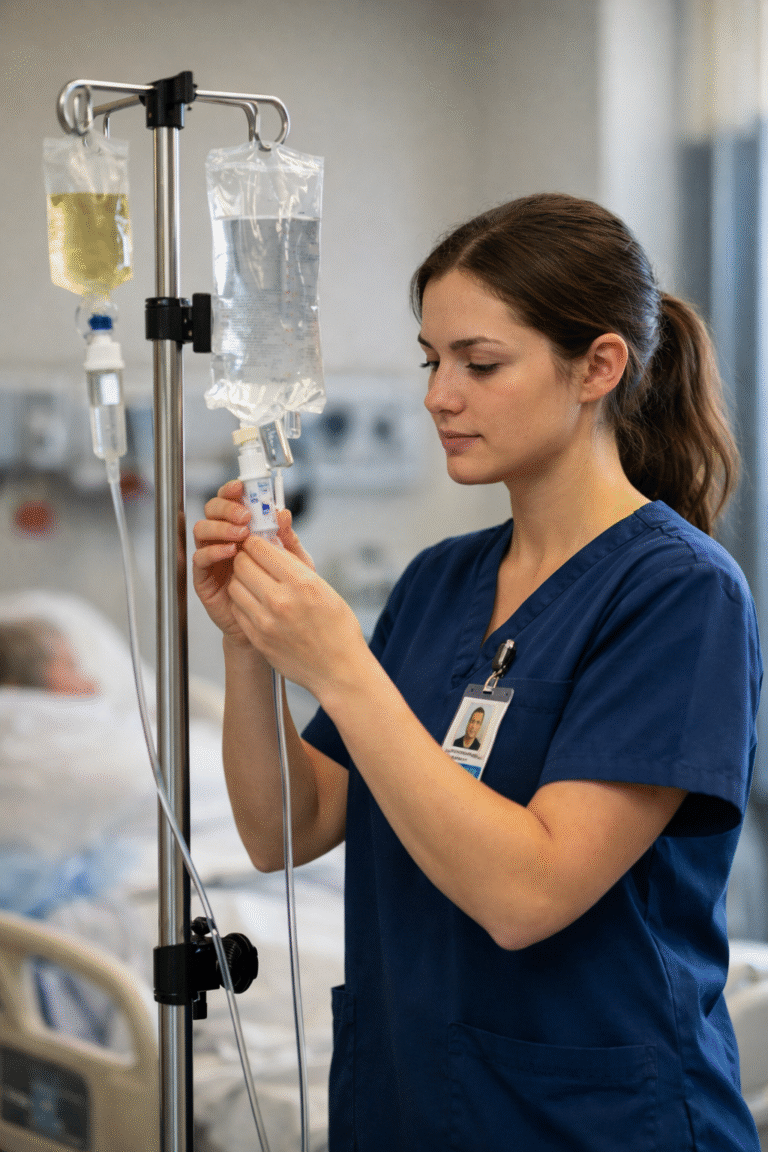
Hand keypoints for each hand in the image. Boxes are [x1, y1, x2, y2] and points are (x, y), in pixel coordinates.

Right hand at [192, 479, 313, 647]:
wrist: (270, 625)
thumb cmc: (280, 589)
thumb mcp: (292, 562)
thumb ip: (287, 539)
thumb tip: (283, 513)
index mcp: (242, 529)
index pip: (231, 502)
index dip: (232, 491)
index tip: (242, 487)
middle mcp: (222, 538)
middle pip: (211, 510)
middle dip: (226, 508)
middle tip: (245, 515)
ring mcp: (211, 557)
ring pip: (202, 530)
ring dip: (220, 527)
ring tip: (240, 534)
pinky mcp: (203, 577)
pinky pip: (200, 558)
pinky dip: (213, 551)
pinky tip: (230, 552)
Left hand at [228, 529, 365, 696]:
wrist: (339, 670)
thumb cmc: (338, 625)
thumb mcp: (323, 584)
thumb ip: (295, 554)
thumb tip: (278, 522)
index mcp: (301, 582)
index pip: (260, 548)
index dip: (257, 541)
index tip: (260, 543)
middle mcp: (280, 600)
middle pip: (242, 564)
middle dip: (246, 558)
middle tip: (255, 561)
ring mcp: (265, 622)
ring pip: (235, 586)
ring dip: (242, 580)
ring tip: (256, 583)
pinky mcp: (257, 639)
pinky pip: (237, 609)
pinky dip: (243, 602)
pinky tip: (257, 603)